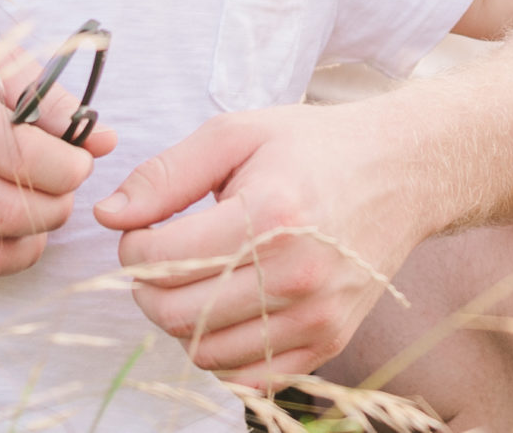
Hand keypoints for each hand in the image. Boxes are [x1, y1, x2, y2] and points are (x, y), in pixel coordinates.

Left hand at [95, 103, 430, 387]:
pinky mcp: (329, 343)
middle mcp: (296, 275)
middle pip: (177, 314)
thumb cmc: (314, 146)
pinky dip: (222, 351)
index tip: (140, 227)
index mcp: (269, 215)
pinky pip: (249, 378)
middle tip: (156, 256)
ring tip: (193, 279)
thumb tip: (110, 216)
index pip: (162, 259)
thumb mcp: (236, 134)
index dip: (131, 245)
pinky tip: (226, 308)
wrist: (402, 172)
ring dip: (182, 321)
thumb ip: (165, 175)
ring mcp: (317, 317)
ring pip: (206, 354)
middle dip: (146, 287)